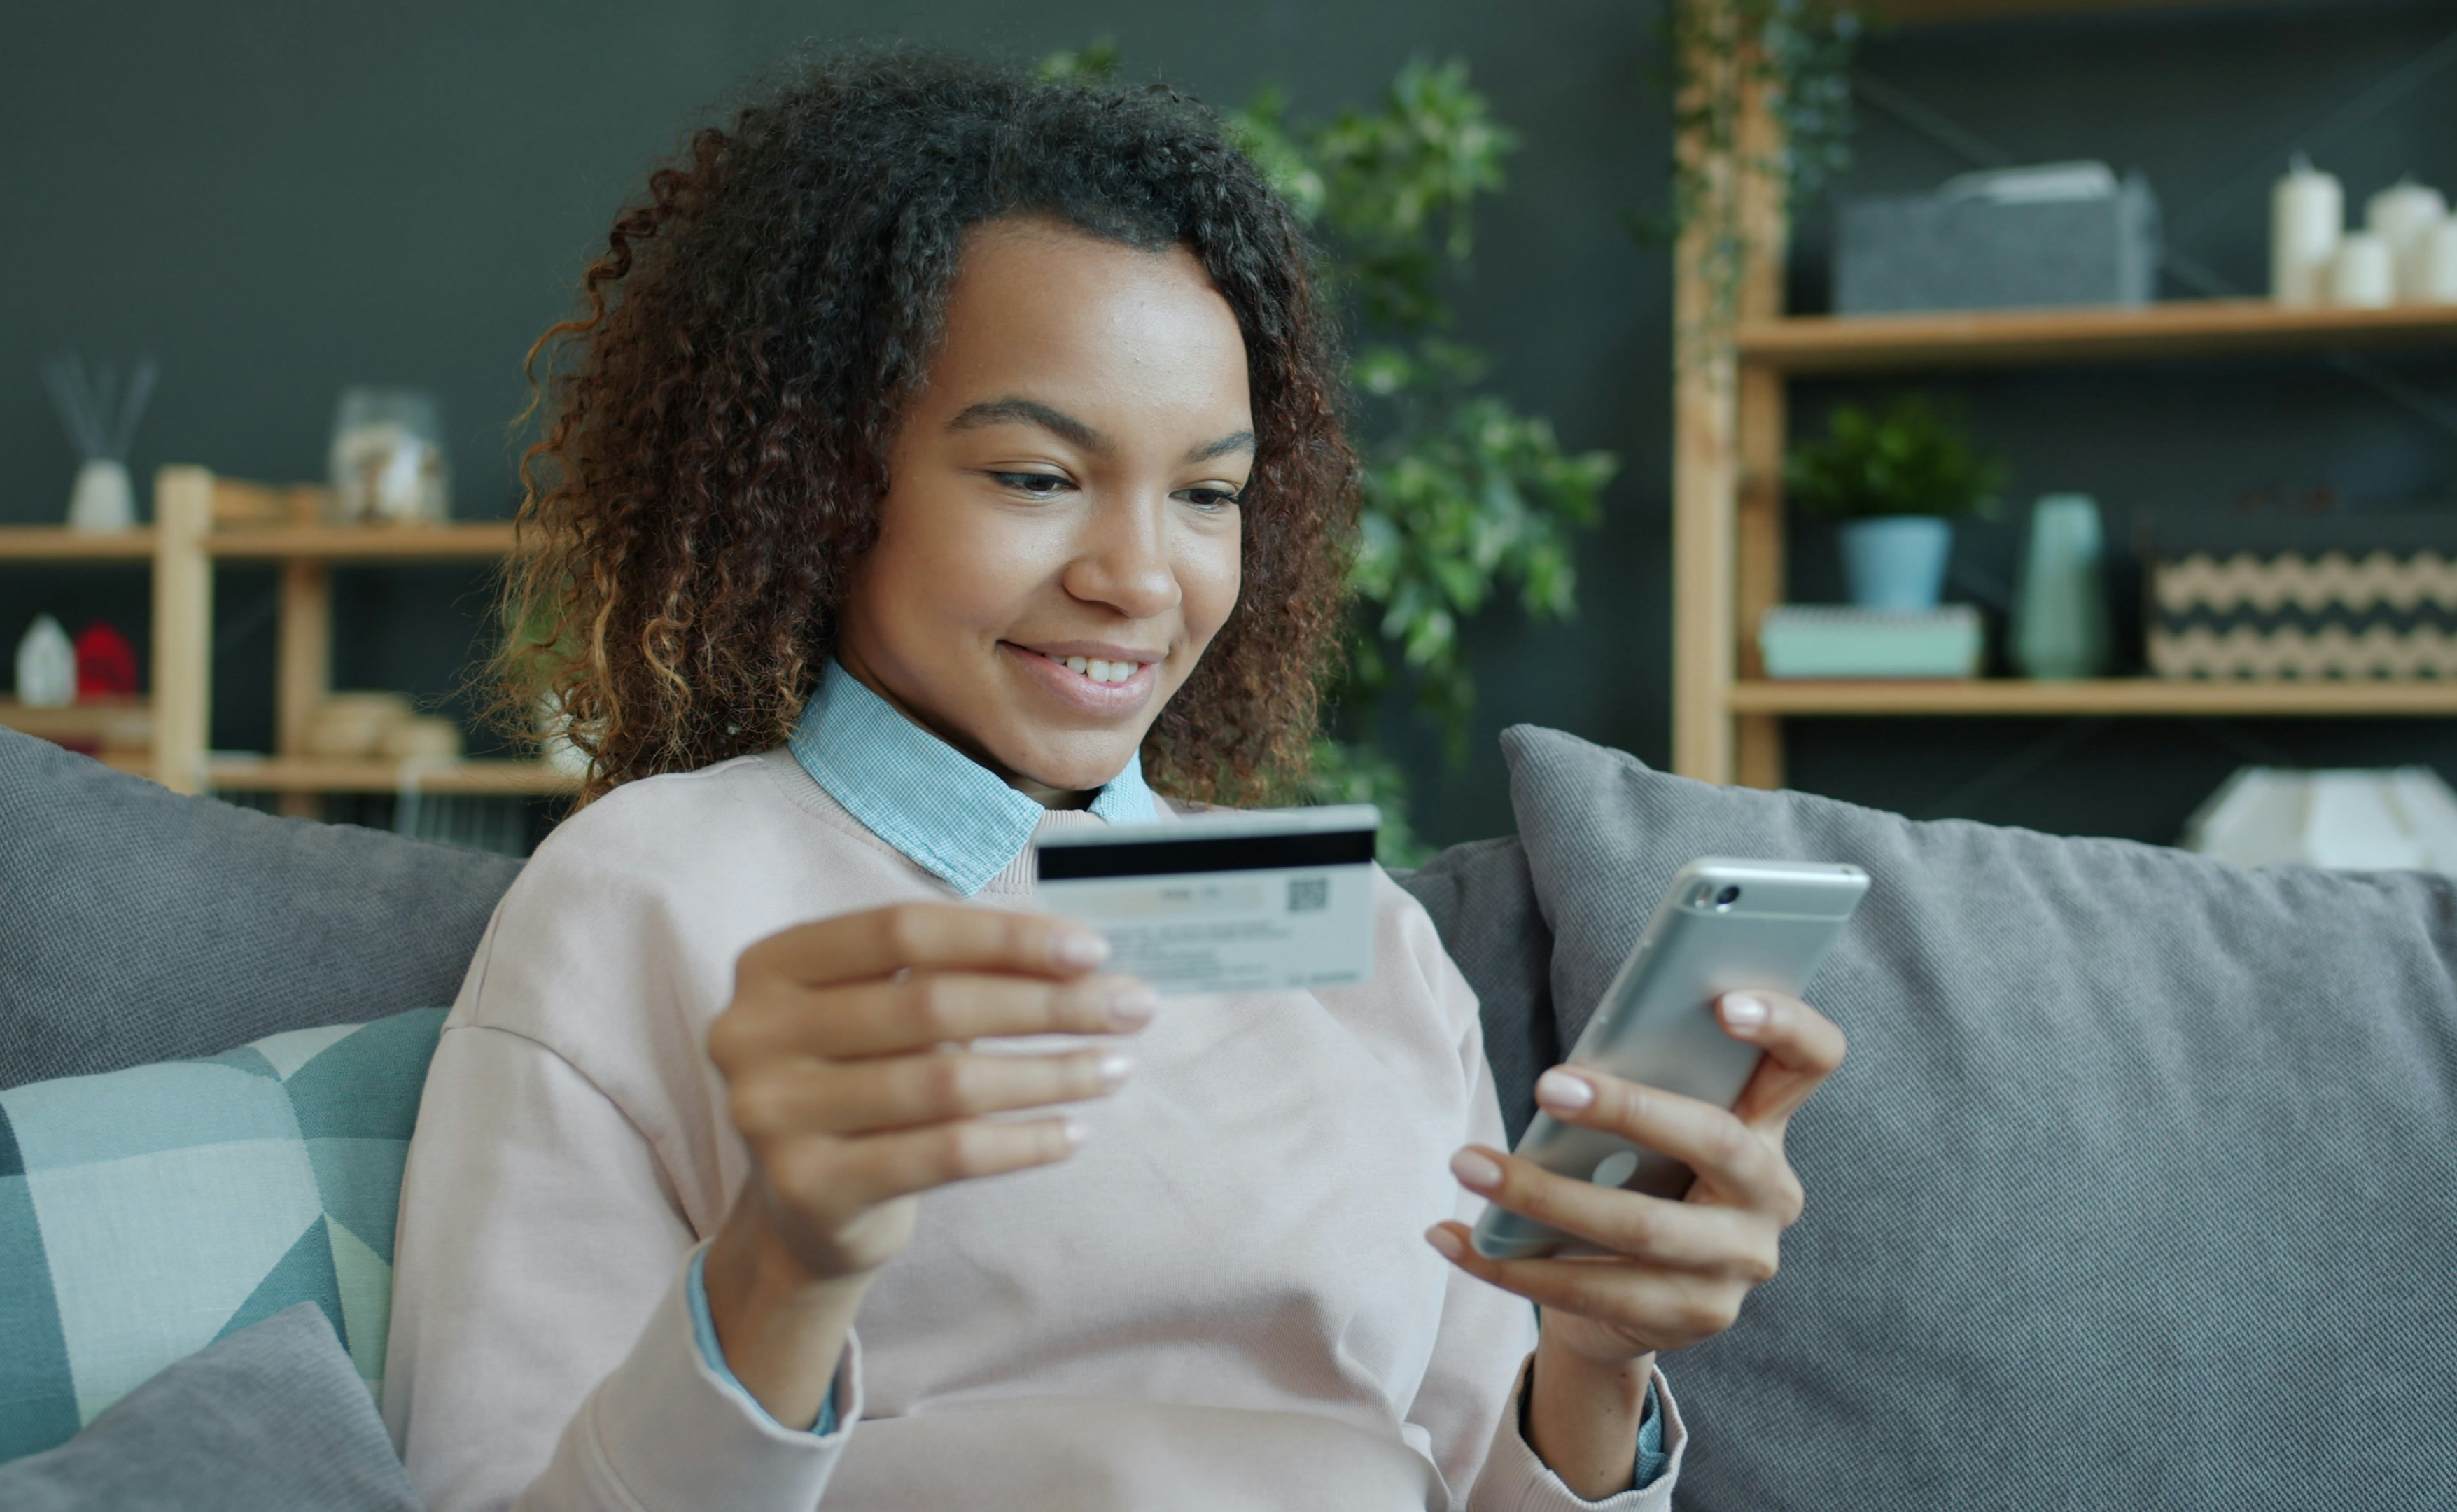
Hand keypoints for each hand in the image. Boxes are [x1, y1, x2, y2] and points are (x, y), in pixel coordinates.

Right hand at [708, 902, 1153, 1288]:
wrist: (808, 1213)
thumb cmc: (867, 1083)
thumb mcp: (891, 1016)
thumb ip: (960, 977)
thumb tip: (1087, 959)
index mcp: (773, 965)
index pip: (903, 931)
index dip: (1003, 935)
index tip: (1091, 948)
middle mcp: (752, 1034)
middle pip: (932, 1004)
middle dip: (1048, 1003)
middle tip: (1130, 1007)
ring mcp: (771, 1116)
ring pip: (947, 1083)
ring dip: (1051, 1073)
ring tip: (1116, 1067)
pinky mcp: (810, 1189)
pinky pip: (946, 1155)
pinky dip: (1023, 1141)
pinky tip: (1073, 1132)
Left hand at [1425, 991, 1845, 1367]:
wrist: (1630, 1304)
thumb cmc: (1636, 1181)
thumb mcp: (1651, 1134)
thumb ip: (1639, 1092)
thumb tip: (1566, 1072)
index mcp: (1766, 1124)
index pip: (1810, 1061)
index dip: (1784, 1024)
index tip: (1723, 1000)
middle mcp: (1770, 1194)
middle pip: (1715, 1140)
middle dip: (1627, 1108)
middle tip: (1543, 1084)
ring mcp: (1738, 1265)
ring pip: (1640, 1226)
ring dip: (1540, 1194)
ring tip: (1468, 1164)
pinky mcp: (1691, 1318)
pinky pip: (1588, 1291)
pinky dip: (1505, 1263)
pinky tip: (1449, 1237)